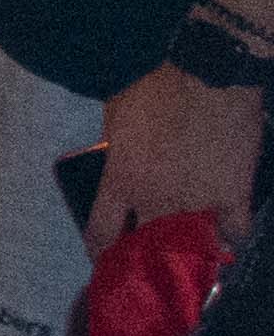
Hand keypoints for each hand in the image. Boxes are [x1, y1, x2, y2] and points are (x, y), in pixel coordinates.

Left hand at [88, 62, 263, 247]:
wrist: (207, 75)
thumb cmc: (155, 88)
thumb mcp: (115, 118)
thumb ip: (115, 150)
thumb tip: (116, 163)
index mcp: (121, 181)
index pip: (102, 233)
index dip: (100, 251)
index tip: (103, 257)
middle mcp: (156, 200)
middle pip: (146, 249)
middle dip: (144, 260)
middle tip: (148, 260)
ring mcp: (198, 201)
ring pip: (192, 247)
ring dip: (188, 251)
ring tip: (188, 254)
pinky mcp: (235, 194)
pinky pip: (235, 232)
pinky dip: (231, 236)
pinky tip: (226, 235)